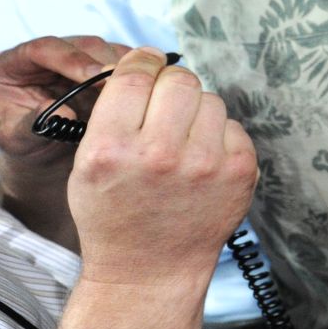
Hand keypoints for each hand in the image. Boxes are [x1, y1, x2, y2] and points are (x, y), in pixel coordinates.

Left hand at [0, 37, 132, 170]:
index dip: (71, 59)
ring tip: (138, 91)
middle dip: (105, 64)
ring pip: (107, 50)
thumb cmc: (25, 144)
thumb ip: (33, 124)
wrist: (43, 153)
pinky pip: (124, 62)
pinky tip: (144, 91)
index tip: (93, 74)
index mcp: (12, 65)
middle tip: (126, 84)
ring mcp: (76, 60)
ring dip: (125, 69)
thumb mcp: (18, 140)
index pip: (43, 49)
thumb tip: (63, 112)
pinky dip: (136, 75)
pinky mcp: (101, 67)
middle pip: (82, 46)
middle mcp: (46, 56)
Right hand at [67, 48, 256, 288]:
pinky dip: (219, 136)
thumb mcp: (87, 165)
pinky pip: (233, 126)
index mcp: (111, 150)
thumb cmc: (115, 214)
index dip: (143, 62)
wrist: (151, 269)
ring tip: (182, 140)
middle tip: (165, 103)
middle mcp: (159, 155)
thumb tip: (148, 59)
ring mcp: (205, 165)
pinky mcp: (240, 173)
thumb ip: (112, 112)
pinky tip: (203, 159)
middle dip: (171, 85)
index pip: (136, 75)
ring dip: (196, 111)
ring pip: (211, 100)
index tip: (146, 63)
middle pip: (179, 80)